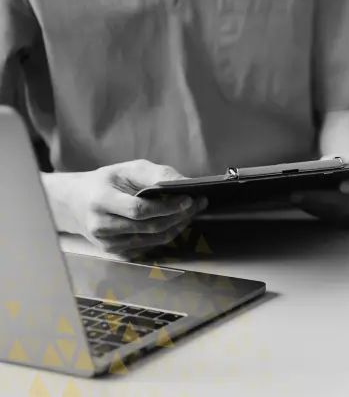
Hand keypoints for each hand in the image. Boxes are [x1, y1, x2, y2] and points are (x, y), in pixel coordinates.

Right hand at [44, 160, 207, 257]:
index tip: (189, 199)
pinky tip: (176, 222)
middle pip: (150, 226)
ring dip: (178, 226)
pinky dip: (167, 234)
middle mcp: (101, 226)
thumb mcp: (127, 169)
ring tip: (192, 211)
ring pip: (153, 239)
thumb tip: (185, 182)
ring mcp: (108, 244)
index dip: (167, 206)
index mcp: (100, 201)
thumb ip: (155, 174)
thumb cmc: (105, 182)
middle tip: (198, 204)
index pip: (139, 210)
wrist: (76, 203)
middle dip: (179, 215)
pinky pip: (149, 246)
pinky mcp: (116, 253)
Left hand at [290, 153, 348, 224]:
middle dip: (323, 197)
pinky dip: (321, 212)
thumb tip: (323, 165)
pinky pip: (340, 220)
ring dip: (318, 206)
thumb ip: (341, 159)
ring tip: (296, 198)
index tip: (341, 186)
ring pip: (344, 213)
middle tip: (299, 193)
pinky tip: (305, 205)